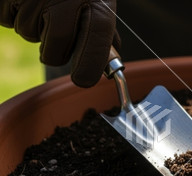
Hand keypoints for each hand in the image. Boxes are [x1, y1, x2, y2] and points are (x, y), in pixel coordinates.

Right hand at [0, 0, 118, 87]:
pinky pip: (7, 20)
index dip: (89, 65)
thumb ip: (102, 27)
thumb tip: (110, 59)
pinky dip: (15, 14)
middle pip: (55, 51)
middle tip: (58, 32)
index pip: (95, 41)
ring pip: (29, 35)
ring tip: (43, 3)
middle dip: (54, 51)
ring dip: (35, 27)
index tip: (84, 80)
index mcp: (95, 2)